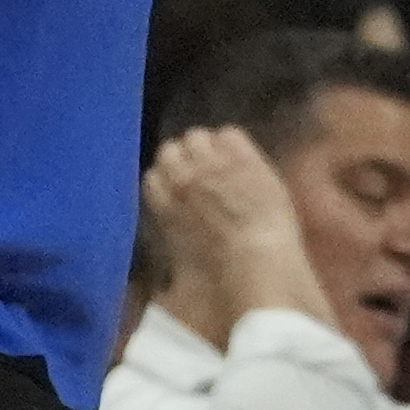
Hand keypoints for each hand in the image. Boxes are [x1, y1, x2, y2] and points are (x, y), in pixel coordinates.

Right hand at [144, 127, 335, 329]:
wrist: (257, 259)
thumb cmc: (222, 275)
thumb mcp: (182, 263)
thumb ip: (170, 237)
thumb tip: (167, 235)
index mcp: (164, 206)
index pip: (152, 177)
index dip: (168, 182)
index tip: (181, 191)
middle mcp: (181, 178)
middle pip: (169, 150)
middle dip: (184, 160)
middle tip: (203, 175)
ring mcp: (211, 163)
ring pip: (196, 136)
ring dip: (208, 148)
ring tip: (225, 165)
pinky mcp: (242, 155)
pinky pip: (229, 134)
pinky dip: (235, 145)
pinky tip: (245, 162)